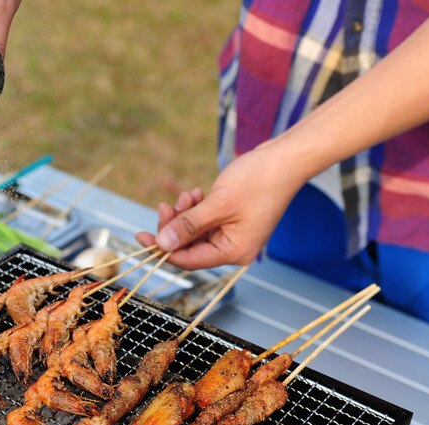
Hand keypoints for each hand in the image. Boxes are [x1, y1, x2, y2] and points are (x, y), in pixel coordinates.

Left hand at [136, 142, 306, 269]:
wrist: (286, 158)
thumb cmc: (258, 180)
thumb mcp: (217, 204)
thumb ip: (188, 226)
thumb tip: (161, 245)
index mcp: (233, 252)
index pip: (189, 260)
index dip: (164, 250)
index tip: (142, 238)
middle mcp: (234, 248)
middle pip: (190, 247)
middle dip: (174, 227)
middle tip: (164, 206)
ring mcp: (234, 235)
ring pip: (195, 232)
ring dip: (185, 214)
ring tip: (188, 194)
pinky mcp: (234, 220)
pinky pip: (206, 221)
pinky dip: (196, 209)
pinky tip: (196, 193)